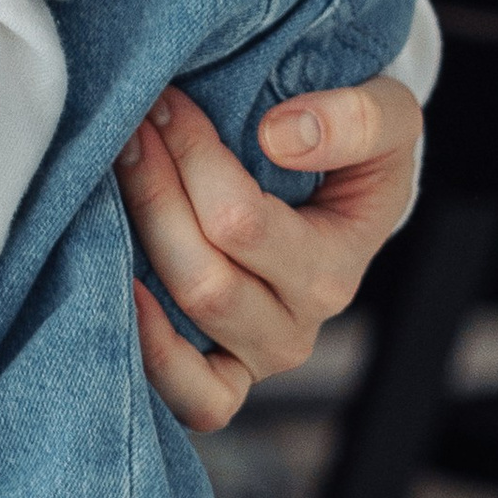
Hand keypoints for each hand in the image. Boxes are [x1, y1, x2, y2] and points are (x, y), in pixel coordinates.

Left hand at [116, 74, 424, 432]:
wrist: (342, 189)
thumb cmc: (355, 149)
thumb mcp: (387, 113)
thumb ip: (354, 118)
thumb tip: (281, 137)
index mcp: (336, 267)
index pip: (242, 222)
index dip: (191, 157)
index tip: (163, 100)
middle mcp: (297, 327)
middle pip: (204, 277)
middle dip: (152, 193)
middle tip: (128, 129)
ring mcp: (255, 358)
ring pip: (185, 320)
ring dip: (132, 245)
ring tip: (110, 180)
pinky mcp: (222, 379)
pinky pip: (191, 396)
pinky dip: (150, 352)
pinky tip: (115, 283)